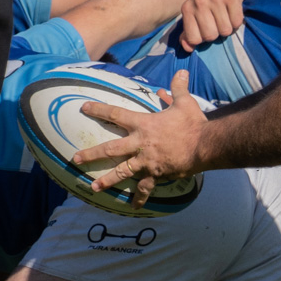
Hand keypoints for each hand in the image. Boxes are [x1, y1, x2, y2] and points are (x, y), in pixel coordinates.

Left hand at [76, 71, 205, 208]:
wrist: (204, 146)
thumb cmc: (193, 124)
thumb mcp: (185, 103)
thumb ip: (177, 89)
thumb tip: (181, 73)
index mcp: (143, 124)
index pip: (116, 114)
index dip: (99, 110)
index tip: (84, 108)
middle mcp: (140, 144)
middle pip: (111, 149)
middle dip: (92, 154)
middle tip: (75, 159)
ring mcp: (147, 162)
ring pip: (122, 172)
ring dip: (107, 180)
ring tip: (93, 188)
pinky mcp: (157, 174)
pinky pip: (146, 188)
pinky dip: (140, 198)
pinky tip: (133, 207)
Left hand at [178, 0, 248, 49]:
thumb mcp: (196, 11)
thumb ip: (189, 30)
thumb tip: (188, 48)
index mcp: (187, 8)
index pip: (194, 39)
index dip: (203, 37)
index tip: (207, 26)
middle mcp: (199, 2)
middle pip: (210, 36)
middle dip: (218, 32)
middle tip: (219, 19)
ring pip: (225, 31)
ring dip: (229, 26)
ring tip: (227, 12)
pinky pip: (237, 22)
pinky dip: (238, 19)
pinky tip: (234, 9)